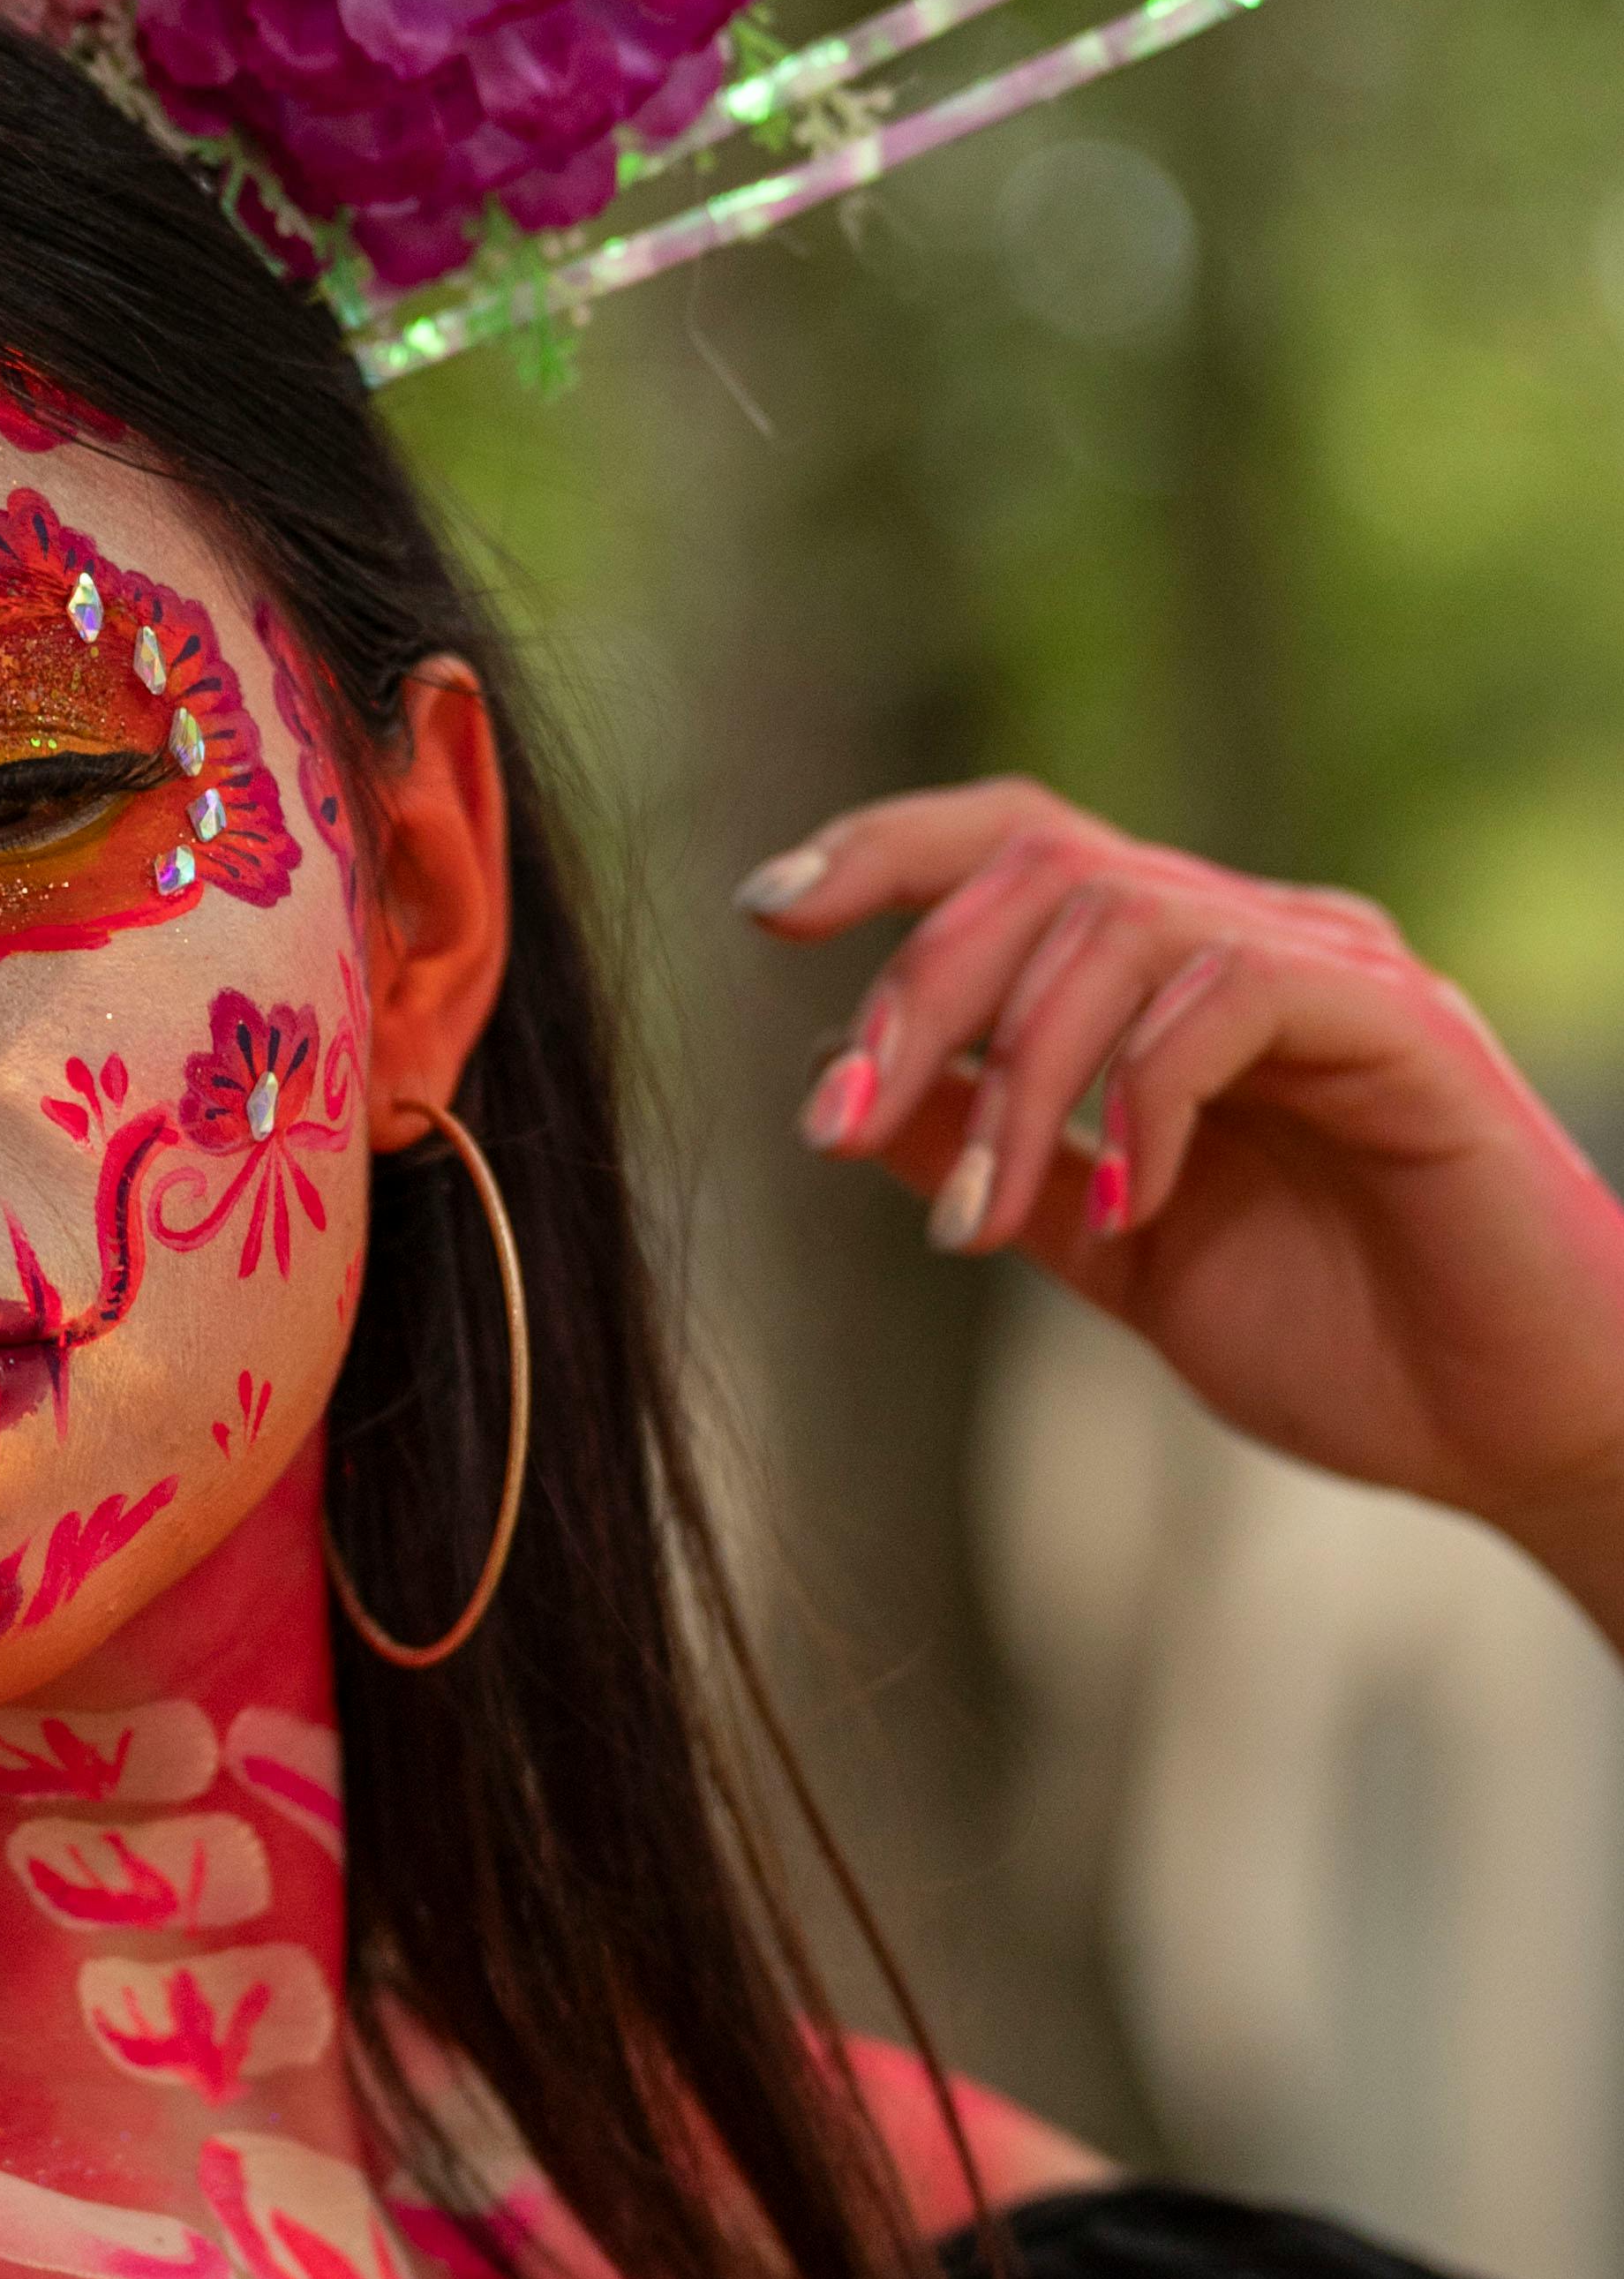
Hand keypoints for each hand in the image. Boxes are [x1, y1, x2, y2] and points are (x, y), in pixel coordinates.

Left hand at [740, 780, 1623, 1645]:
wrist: (1518, 1432)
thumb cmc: (1349, 1344)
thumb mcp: (1115, 1251)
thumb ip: (997, 1161)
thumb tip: (847, 1091)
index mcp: (1183, 981)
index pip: (1018, 846)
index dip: (885, 849)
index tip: (760, 910)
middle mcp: (1256, 942)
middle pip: (1040, 861)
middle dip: (912, 988)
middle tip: (838, 1123)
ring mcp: (1333, 974)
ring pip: (1120, 917)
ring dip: (1011, 1065)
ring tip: (977, 1217)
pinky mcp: (1402, 1028)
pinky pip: (1230, 992)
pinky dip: (1143, 1094)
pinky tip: (1129, 1204)